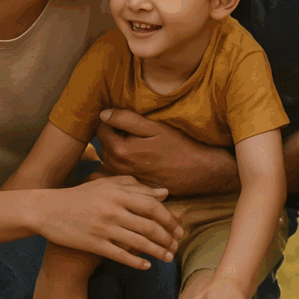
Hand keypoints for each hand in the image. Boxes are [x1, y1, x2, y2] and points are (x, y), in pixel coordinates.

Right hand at [36, 175, 183, 270]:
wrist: (48, 211)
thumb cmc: (79, 197)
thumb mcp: (105, 185)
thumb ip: (134, 186)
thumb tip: (163, 193)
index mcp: (116, 193)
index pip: (152, 206)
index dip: (169, 219)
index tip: (179, 228)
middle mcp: (112, 210)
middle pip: (149, 226)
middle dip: (167, 238)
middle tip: (177, 245)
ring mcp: (103, 228)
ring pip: (139, 243)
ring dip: (157, 252)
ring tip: (168, 257)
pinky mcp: (94, 244)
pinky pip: (121, 256)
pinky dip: (137, 262)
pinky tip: (147, 266)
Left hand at [96, 108, 233, 195]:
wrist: (197, 171)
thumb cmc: (178, 146)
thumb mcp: (154, 127)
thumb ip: (126, 119)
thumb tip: (103, 114)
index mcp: (121, 150)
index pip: (101, 129)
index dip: (111, 121)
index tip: (125, 120)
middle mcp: (118, 167)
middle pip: (103, 145)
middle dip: (112, 135)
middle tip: (132, 131)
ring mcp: (125, 178)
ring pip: (109, 158)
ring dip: (116, 149)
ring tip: (136, 144)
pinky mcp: (132, 185)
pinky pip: (117, 170)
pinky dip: (122, 162)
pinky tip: (138, 158)